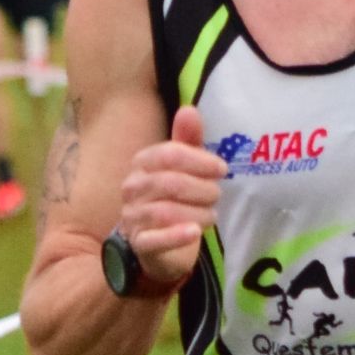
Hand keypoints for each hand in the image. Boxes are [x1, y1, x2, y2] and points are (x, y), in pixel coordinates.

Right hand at [117, 106, 226, 286]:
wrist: (159, 242)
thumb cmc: (174, 198)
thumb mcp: (184, 168)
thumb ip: (188, 141)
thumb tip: (190, 110)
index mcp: (142, 163)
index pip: (169, 155)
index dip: (200, 160)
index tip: (222, 169)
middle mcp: (132, 188)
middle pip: (169, 183)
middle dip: (202, 189)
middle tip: (217, 195)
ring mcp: (133, 217)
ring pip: (165, 212)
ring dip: (197, 212)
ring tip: (212, 215)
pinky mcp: (139, 244)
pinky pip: (155, 240)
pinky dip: (176, 236)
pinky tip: (194, 232)